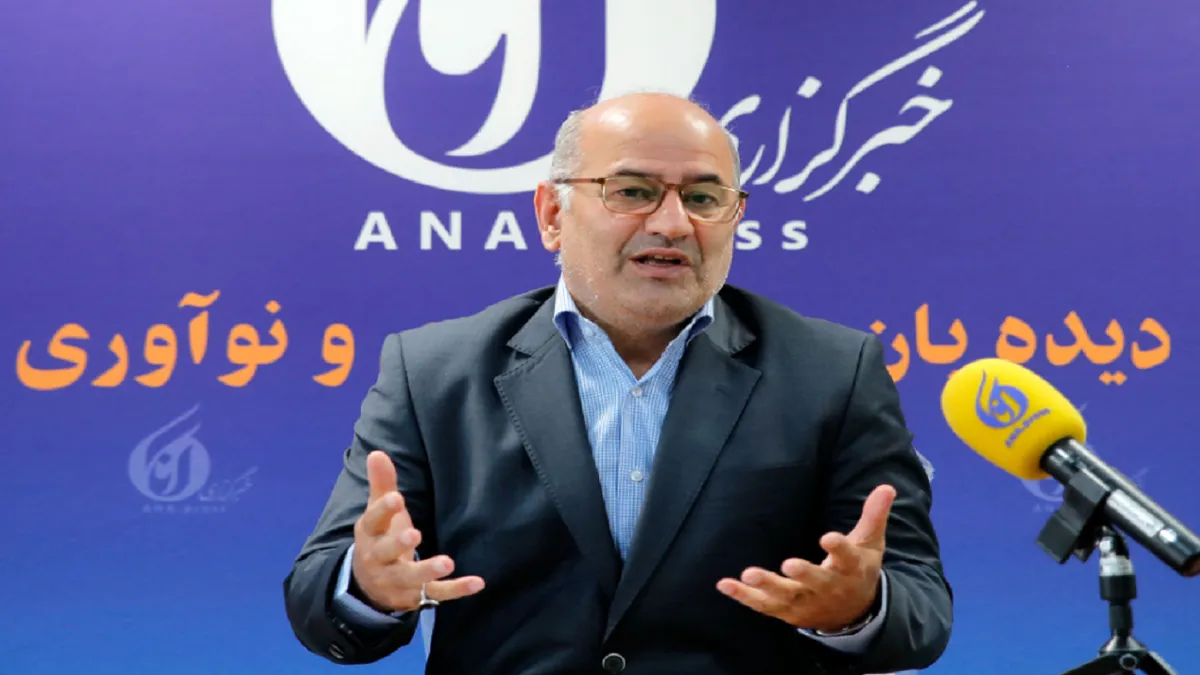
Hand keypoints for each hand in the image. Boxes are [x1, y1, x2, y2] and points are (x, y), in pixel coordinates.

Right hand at [351, 450, 484, 611]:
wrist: (366, 585)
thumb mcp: (377, 512)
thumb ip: (381, 483)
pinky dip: (457, 590)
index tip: (397, 498)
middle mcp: (379, 558)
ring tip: (447, 563)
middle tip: (414, 534)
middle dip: (399, 543)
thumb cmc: (379, 537)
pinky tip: (478, 583)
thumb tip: (377, 452)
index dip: (383, 510)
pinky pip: (436, 594)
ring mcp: (397, 580)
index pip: (373, 521)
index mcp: (370, 534)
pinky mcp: (415, 596)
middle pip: (386, 551)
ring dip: (428, 570)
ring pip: (410, 577)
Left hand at [716, 484, 894, 631]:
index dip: (839, 548)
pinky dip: (744, 597)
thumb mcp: (870, 544)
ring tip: (748, 574)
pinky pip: (763, 605)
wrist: (852, 615)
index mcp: (851, 569)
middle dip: (803, 574)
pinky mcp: (786, 611)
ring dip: (767, 586)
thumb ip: (873, 516)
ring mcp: (806, 601)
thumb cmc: (858, 570)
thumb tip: (886, 487)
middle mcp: (828, 588)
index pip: (846, 557)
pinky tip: (725, 584)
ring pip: (785, 596)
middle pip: (816, 581)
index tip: (829, 537)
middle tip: (789, 564)